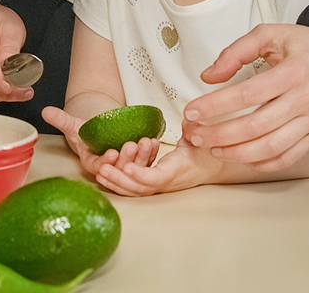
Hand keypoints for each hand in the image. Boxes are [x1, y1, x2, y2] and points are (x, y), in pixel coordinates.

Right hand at [42, 106, 159, 177]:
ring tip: (146, 142)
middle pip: (119, 168)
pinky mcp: (136, 162)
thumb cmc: (85, 131)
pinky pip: (146, 160)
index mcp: (92, 164)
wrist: (98, 131)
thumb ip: (61, 119)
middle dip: (127, 158)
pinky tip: (155, 141)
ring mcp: (124, 166)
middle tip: (132, 145)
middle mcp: (109, 168)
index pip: (99, 166)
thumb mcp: (74, 125)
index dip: (106, 161)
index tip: (113, 152)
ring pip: (134, 165)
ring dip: (142, 156)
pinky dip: (151, 152)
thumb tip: (45, 110)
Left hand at [95, 140, 221, 195]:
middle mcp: (167, 182)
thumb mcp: (199, 137)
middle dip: (120, 180)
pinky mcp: (154, 184)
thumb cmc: (205, 150)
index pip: (157, 178)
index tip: (126, 167)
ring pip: (136, 190)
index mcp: (178, 170)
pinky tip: (105, 176)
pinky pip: (135, 187)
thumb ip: (193, 129)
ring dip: (116, 183)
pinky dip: (120, 183)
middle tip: (102, 169)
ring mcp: (160, 186)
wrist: (208, 166)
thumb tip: (191, 119)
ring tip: (100, 173)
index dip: (141, 175)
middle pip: (141, 188)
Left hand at [180, 18, 308, 171]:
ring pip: (271, 147)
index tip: (192, 111)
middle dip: (220, 135)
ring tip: (212, 149)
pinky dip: (262, 163)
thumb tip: (209, 76)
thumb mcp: (273, 34)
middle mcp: (305, 99)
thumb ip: (237, 51)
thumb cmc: (308, 46)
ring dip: (237, 153)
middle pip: (256, 126)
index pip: (247, 94)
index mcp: (293, 72)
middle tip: (194, 135)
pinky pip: (288, 157)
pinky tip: (241, 157)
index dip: (215, 105)